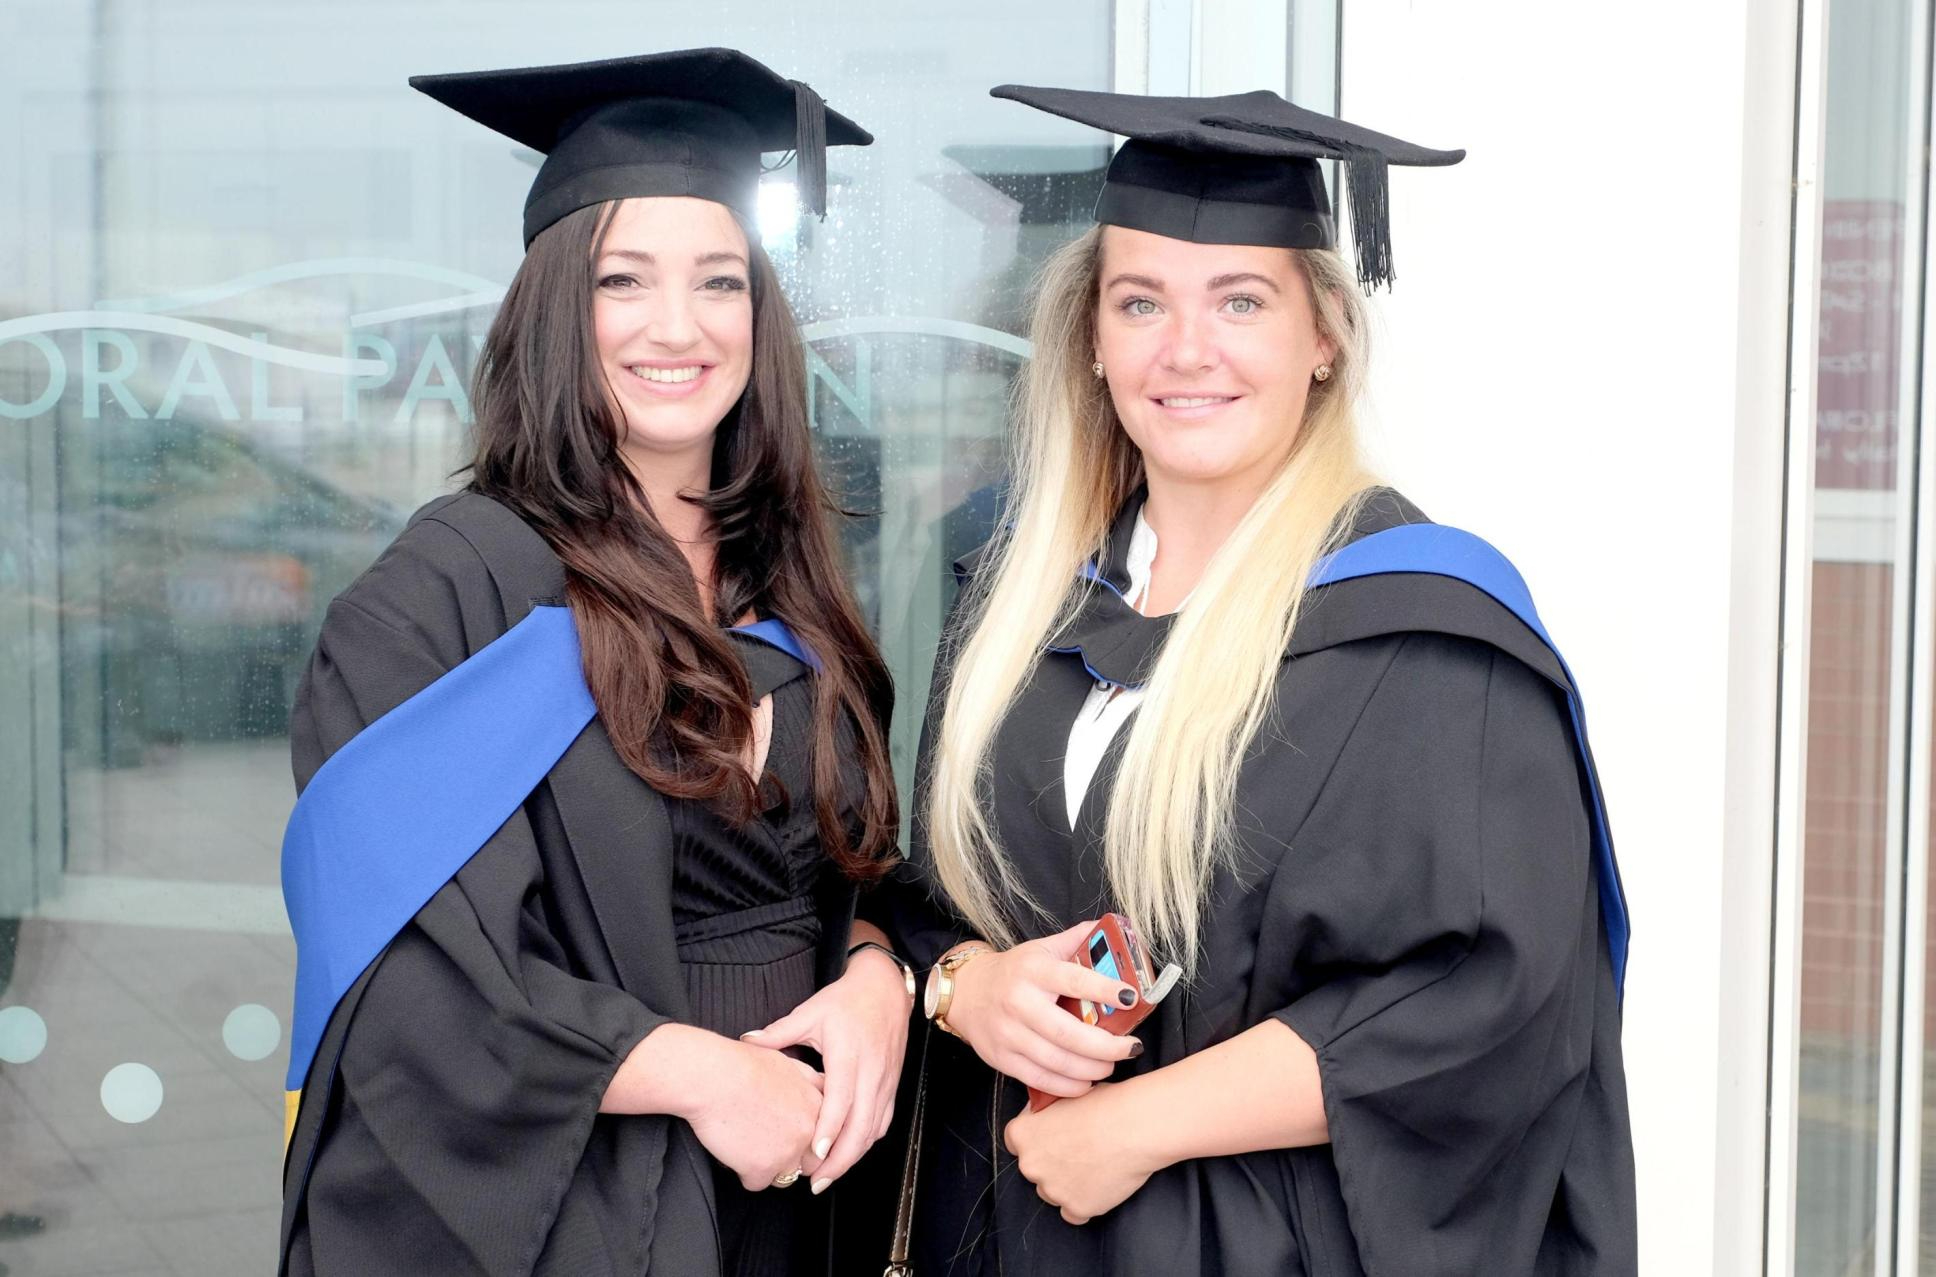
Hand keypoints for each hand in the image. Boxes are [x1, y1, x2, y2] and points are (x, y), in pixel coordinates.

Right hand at [683, 1034, 825, 1191]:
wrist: (713, 1076)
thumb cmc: (742, 1064)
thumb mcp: (790, 1064)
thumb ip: (811, 1083)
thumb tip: (820, 1089)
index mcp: (818, 1107)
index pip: (824, 1138)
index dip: (803, 1138)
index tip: (787, 1134)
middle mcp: (808, 1131)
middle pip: (807, 1162)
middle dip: (788, 1155)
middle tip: (764, 1138)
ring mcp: (787, 1151)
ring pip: (784, 1176)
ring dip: (768, 1165)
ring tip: (747, 1142)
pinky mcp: (762, 1168)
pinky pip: (757, 1183)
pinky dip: (744, 1171)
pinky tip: (734, 1149)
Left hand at [744, 948, 910, 1193]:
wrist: (886, 988)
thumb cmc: (846, 1000)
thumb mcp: (810, 1012)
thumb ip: (778, 1033)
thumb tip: (745, 1042)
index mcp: (849, 1055)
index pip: (842, 1101)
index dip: (829, 1131)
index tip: (814, 1154)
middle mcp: (871, 1073)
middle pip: (861, 1127)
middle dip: (840, 1160)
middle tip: (814, 1181)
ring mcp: (885, 1082)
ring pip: (874, 1130)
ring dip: (853, 1157)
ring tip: (827, 1176)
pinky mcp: (892, 1085)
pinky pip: (883, 1122)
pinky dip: (866, 1143)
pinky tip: (848, 1154)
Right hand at [944, 920, 1142, 1098]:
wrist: (965, 992)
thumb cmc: (1013, 971)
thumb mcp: (1041, 949)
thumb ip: (1076, 940)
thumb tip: (1111, 927)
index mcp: (1034, 971)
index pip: (1074, 980)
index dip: (1105, 989)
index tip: (1131, 998)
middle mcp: (1019, 1002)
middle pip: (1069, 1033)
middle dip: (1106, 1046)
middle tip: (1130, 1048)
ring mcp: (1009, 1033)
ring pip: (1057, 1061)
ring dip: (1092, 1069)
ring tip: (1111, 1065)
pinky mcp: (1002, 1058)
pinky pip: (1040, 1079)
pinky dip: (1068, 1086)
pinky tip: (1085, 1082)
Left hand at [1005, 1082, 1159, 1223]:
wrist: (1136, 1127)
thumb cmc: (1106, 1105)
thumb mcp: (1065, 1095)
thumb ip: (1046, 1111)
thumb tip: (1044, 1113)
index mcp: (1023, 1134)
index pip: (1014, 1141)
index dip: (1036, 1137)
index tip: (1052, 1134)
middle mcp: (1031, 1165)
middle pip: (1034, 1170)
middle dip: (1052, 1162)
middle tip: (1079, 1149)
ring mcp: (1053, 1190)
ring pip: (1053, 1193)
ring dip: (1067, 1184)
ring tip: (1094, 1165)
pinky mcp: (1077, 1208)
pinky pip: (1074, 1213)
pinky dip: (1085, 1203)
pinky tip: (1099, 1185)